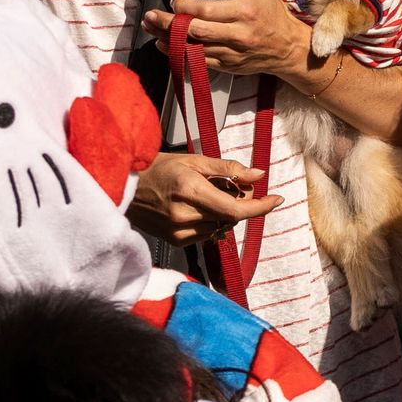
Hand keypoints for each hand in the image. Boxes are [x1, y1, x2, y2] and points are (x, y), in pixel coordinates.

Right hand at [129, 150, 274, 243]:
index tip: (276, 199)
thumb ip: (228, 169)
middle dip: (240, 202)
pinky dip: (211, 221)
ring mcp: (179, 231)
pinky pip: (207, 234)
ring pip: (221, 227)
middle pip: (232, 217)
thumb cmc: (156, 169)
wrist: (124, 188)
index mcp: (191, 191)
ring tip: (208, 195)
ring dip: (225, 213)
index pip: (236, 209)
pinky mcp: (176, 241)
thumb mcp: (193, 160)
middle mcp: (186, 215)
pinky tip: (198, 208)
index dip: (261, 207)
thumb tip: (257, 175)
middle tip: (231, 186)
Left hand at [145, 0, 315, 81]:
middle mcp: (239, 34)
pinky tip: (166, 45)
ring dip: (168, 40)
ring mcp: (233, 53)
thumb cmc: (271, 11)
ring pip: (193, 49)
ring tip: (152, 29)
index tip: (175, 1)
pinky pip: (198, 62)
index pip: (207, 11)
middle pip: (195, 31)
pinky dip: (179, 54)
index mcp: (245, 11)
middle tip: (152, 15)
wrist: (288, 47)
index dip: (185, 7)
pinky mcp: (228, 66)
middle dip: (168, 23)